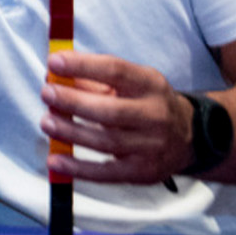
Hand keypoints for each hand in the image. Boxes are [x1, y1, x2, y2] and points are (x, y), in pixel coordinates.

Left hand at [40, 51, 194, 184]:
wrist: (188, 138)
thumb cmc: (148, 104)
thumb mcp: (132, 84)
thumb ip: (94, 80)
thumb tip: (54, 75)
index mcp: (151, 84)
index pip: (116, 70)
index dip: (83, 65)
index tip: (54, 61)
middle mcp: (155, 115)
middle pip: (110, 110)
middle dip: (74, 101)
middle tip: (46, 93)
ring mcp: (151, 146)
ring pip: (106, 141)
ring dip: (71, 132)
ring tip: (46, 122)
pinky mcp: (143, 172)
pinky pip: (106, 173)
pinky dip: (78, 168)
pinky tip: (55, 160)